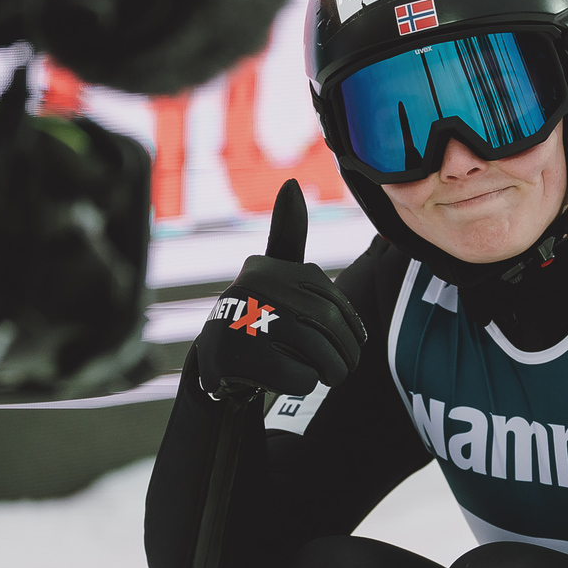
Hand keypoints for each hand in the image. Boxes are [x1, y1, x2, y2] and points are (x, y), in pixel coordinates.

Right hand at [195, 179, 366, 399]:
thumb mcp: (275, 271)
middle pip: (327, 326)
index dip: (350, 329)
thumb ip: (287, 233)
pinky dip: (303, 383)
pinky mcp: (233, 358)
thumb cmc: (259, 312)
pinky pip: (299, 376)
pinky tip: (288, 379)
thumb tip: (290, 184)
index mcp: (269, 268)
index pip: (334, 302)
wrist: (217, 363)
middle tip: (343, 369)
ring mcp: (240, 321)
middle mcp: (252, 288)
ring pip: (316, 353)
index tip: (351, 343)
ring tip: (325, 375)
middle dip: (343, 354)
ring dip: (328, 371)